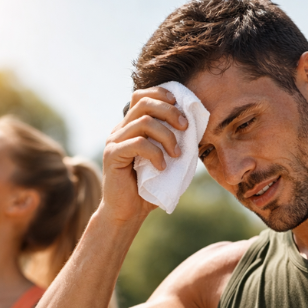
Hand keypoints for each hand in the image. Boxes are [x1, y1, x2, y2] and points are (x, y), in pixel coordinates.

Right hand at [101, 86, 188, 223]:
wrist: (128, 213)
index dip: (161, 95)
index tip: (180, 106)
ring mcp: (114, 141)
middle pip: (143, 103)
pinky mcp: (112, 155)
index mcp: (130, 127)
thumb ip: (173, 142)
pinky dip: (155, 153)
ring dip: (166, 136)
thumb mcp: (165, 160)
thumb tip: (195, 126)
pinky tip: (162, 167)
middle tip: (185, 127)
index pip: (141, 96)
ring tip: (177, 154)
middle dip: (169, 111)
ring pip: (143, 122)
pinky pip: (137, 143)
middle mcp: (119, 130)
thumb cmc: (148, 188)